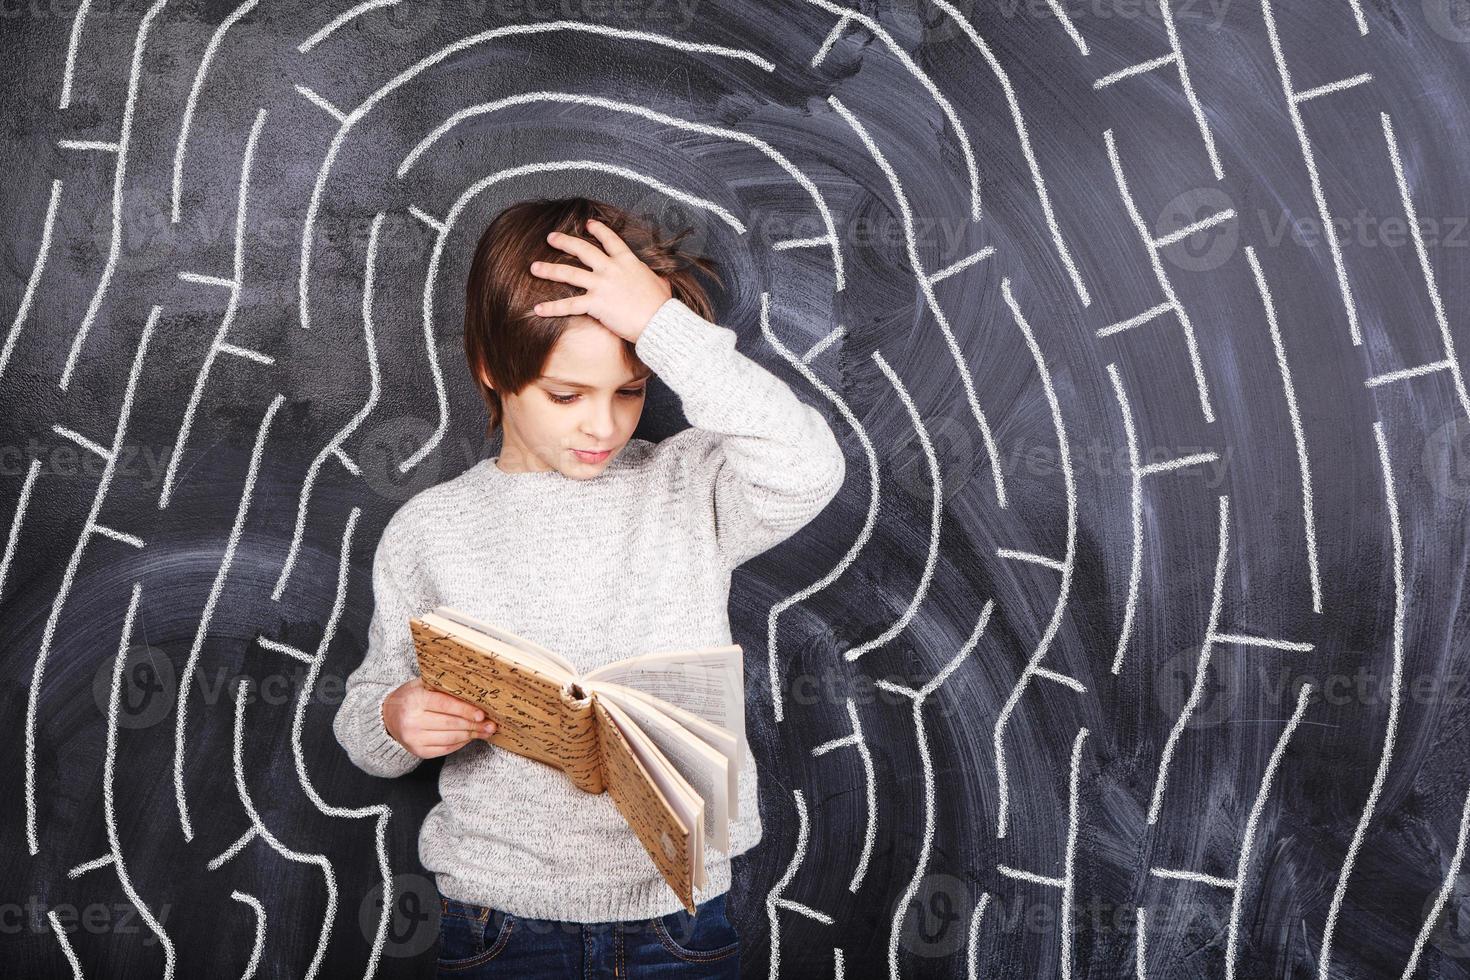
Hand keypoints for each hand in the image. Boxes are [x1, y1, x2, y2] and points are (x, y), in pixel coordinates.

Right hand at [382, 677, 496, 758]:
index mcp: (414, 700)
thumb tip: (474, 693)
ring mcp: (414, 739)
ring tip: (485, 731)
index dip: (464, 710)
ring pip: (450, 739)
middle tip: (491, 725)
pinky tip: (469, 737)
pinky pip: (445, 749)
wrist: (387, 716)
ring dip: (470, 735)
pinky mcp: (418, 751)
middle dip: (473, 725)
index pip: (444, 705)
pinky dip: (460, 743)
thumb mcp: (421, 685)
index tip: (481, 714)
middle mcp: (411, 721)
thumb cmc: (411, 697)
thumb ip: (443, 687)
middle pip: (450, 724)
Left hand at [527, 219, 672, 342]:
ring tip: (534, 268)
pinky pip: (569, 305)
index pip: (610, 240)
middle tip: (551, 237)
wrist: (659, 320)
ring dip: (549, 270)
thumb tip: (661, 280)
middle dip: (564, 241)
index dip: (598, 230)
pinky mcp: (595, 304)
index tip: (587, 224)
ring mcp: (601, 285)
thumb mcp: (660, 284)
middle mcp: (611, 269)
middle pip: (582, 249)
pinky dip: (552, 307)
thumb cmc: (662, 305)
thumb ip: (654, 278)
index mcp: (627, 261)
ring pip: (569, 273)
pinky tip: (538, 308)